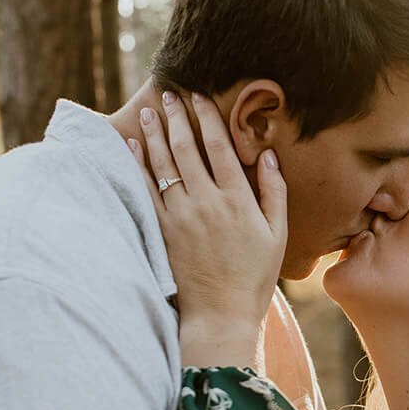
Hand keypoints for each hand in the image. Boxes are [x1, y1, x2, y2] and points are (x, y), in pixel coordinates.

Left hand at [130, 92, 286, 366]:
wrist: (219, 314)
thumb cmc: (253, 277)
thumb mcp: (277, 235)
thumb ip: (274, 192)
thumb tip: (268, 155)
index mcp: (238, 200)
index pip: (219, 147)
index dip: (207, 118)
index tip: (199, 97)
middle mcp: (207, 202)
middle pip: (187, 149)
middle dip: (176, 118)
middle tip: (168, 95)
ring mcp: (181, 216)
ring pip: (163, 165)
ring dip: (154, 135)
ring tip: (149, 113)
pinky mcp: (163, 231)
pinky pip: (146, 190)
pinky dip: (137, 165)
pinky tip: (131, 147)